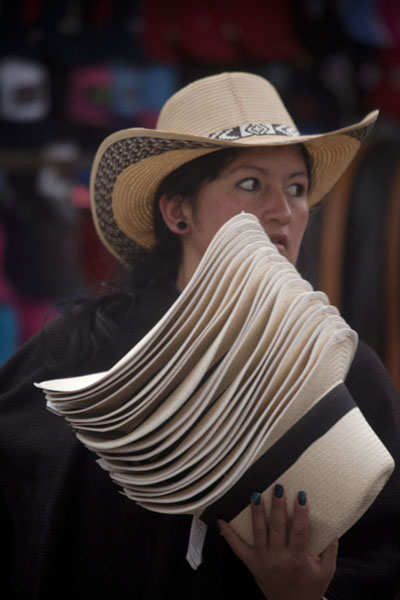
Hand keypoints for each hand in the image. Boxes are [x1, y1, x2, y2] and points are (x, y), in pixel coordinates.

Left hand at [218, 485, 337, 599]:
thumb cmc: (310, 587)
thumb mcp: (326, 571)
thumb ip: (330, 549)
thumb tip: (335, 527)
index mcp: (298, 560)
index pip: (299, 532)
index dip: (301, 514)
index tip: (301, 496)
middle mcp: (278, 559)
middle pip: (277, 528)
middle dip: (277, 507)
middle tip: (277, 488)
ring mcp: (262, 560)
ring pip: (258, 532)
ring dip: (257, 513)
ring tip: (255, 495)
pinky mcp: (252, 563)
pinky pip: (237, 548)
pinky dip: (228, 534)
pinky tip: (221, 519)